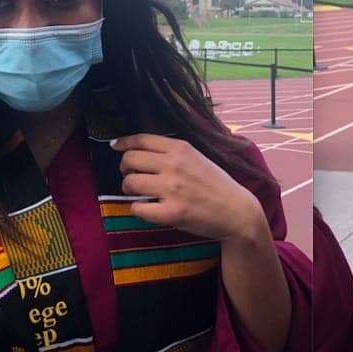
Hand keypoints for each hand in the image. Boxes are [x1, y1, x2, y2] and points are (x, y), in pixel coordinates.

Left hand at [113, 134, 265, 241]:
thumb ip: (172, 152)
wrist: (236, 211)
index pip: (141, 139)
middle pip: (129, 160)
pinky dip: (138, 209)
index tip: (116, 146)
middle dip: (125, 168)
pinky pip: (138, 208)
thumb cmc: (216, 183)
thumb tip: (140, 148)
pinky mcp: (172, 213)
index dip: (123, 143)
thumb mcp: (197, 157)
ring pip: (129, 183)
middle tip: (132, 176)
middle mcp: (174, 165)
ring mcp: (172, 189)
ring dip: (129, 189)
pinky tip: (147, 208)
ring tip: (139, 193)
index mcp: (181, 148)